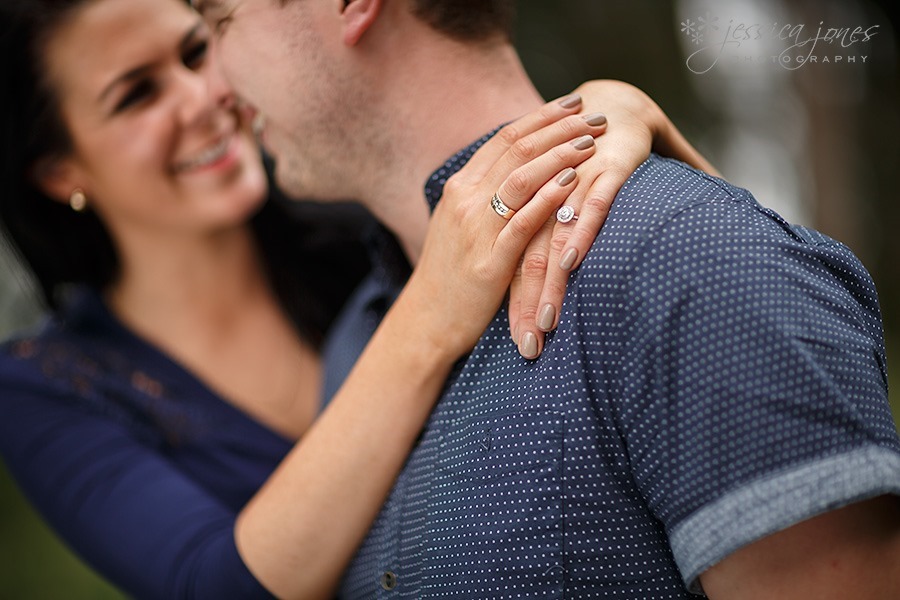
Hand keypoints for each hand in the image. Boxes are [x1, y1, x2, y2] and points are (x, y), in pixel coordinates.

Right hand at [397, 94, 608, 360]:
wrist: (426, 322)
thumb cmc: (451, 275)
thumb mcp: (460, 226)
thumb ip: (484, 197)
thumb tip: (517, 172)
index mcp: (460, 188)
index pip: (504, 139)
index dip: (541, 118)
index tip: (572, 104)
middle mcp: (464, 200)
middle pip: (516, 150)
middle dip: (559, 128)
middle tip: (595, 116)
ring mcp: (474, 230)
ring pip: (519, 178)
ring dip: (558, 155)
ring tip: (590, 143)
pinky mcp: (487, 262)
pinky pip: (520, 223)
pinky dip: (546, 199)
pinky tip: (571, 184)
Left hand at [508, 80, 720, 358]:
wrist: (614, 104)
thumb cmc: (586, 164)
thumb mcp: (562, 203)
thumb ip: (550, 238)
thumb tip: (552, 292)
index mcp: (526, 206)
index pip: (512, 261)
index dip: (510, 302)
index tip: (512, 343)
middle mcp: (544, 196)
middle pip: (525, 257)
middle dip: (526, 307)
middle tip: (527, 348)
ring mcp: (573, 182)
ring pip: (552, 239)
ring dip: (548, 285)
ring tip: (545, 325)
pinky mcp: (606, 169)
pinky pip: (591, 203)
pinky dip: (580, 231)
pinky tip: (570, 262)